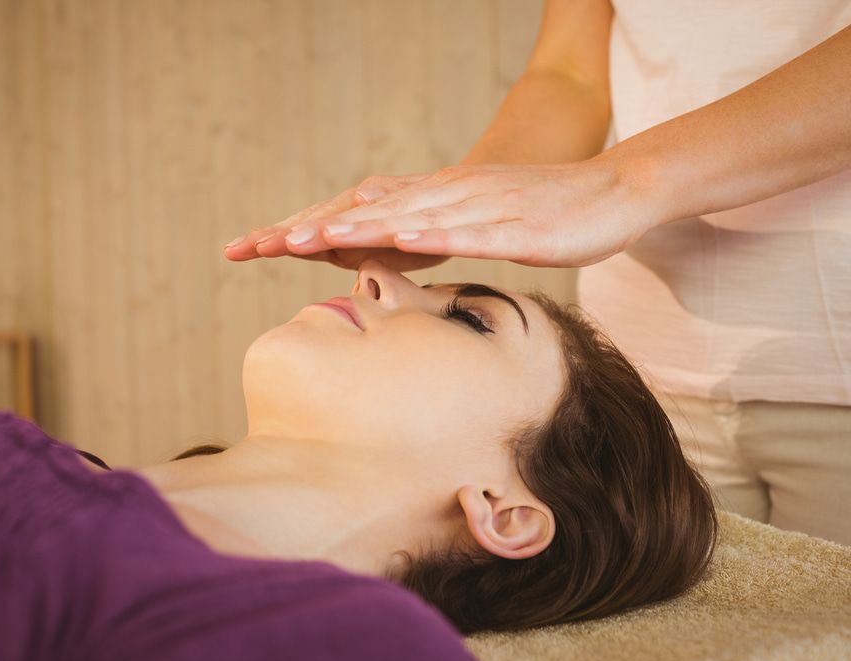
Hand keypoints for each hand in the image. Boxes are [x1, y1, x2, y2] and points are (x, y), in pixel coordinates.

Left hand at [231, 159, 656, 268]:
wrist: (616, 191)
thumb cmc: (547, 216)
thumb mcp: (479, 225)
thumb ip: (435, 236)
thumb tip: (393, 254)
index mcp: (437, 198)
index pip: (362, 215)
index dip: (311, 230)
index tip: (260, 247)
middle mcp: (450, 194)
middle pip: (371, 212)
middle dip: (314, 229)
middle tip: (258, 245)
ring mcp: (482, 207)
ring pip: (410, 217)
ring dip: (358, 230)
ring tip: (310, 242)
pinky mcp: (519, 226)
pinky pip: (472, 229)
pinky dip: (434, 233)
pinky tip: (404, 238)